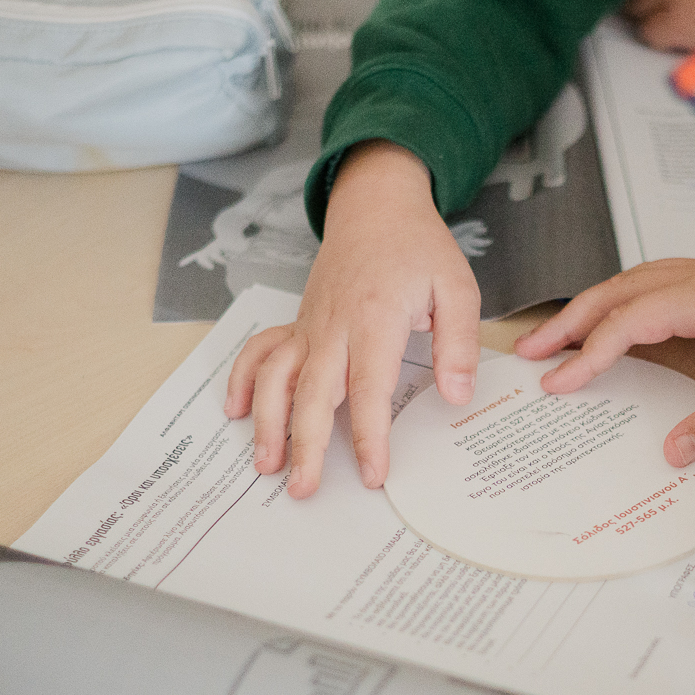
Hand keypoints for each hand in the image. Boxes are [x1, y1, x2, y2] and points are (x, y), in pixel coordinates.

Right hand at [224, 141, 480, 497]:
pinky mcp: (299, 323)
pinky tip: (235, 412)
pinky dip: (242, 379)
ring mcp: (310, 325)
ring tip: (266, 465)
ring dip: (267, 421)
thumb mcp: (457, 287)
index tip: (372, 474)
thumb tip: (457, 394)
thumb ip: (458, 343)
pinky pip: (261, 351)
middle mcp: (334, 326)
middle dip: (305, 444)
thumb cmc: (419, 247)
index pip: (369, 390)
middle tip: (303, 488)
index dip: (369, 436)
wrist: (377, 205)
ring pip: (277, 377)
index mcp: (375, 319)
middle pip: (313, 393)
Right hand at [517, 253, 694, 466]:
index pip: (630, 321)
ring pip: (632, 284)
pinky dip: (621, 302)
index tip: (556, 382)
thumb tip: (675, 451)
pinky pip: (654, 286)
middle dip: (568, 323)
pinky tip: (617, 319)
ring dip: (590, 309)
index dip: (588, 353)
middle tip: (527, 353)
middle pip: (617, 293)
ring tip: (556, 337)